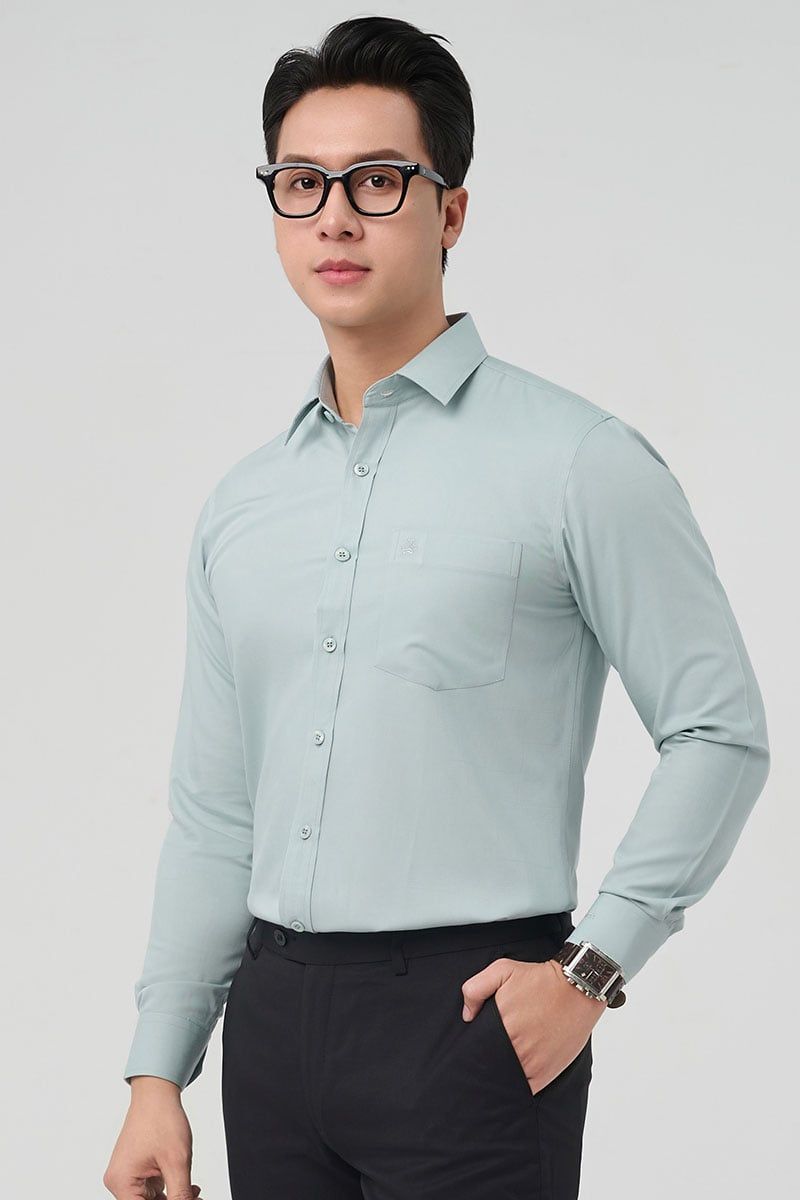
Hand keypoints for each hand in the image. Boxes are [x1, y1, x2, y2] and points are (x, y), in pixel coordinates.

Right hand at [103, 1081, 201, 1199]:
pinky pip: (150, 1189)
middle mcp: (119, 1181)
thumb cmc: (161, 1118)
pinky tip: (185, 1185)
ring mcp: (126, 1175)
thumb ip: (181, 1195)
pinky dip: (168, 1189)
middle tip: (194, 1197)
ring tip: (193, 1191)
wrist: (157, 1093)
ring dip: (172, 1197)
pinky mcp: (134, 1169)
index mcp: (122, 1182)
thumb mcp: (177, 1162)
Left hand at [461, 956, 604, 1093]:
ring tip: (499, 1066)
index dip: (472, 1049)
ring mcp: (532, 1063)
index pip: (476, 1048)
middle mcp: (515, 1047)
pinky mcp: (546, 1072)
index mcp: (500, 1024)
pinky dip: (518, 1085)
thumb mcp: (502, 970)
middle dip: (485, 1061)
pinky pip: (525, 1088)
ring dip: (501, 1074)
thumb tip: (467, 1015)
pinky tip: (514, 1076)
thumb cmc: (540, 979)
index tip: (472, 1048)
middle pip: (489, 1064)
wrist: (576, 988)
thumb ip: (476, 989)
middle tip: (486, 1055)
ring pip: (506, 1079)